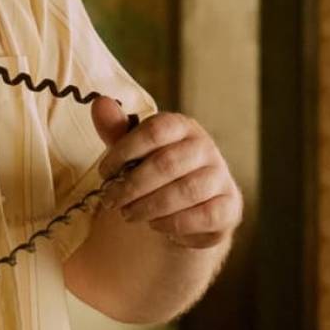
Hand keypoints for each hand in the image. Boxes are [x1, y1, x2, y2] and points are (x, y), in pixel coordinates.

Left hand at [92, 99, 241, 248]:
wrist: (190, 207)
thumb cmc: (157, 172)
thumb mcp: (134, 150)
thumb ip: (117, 130)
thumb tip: (100, 103)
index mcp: (182, 126)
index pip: (155, 130)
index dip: (124, 151)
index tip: (104, 172)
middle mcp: (206, 147)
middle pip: (167, 163)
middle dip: (133, 186)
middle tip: (111, 201)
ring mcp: (221, 177)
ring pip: (185, 191)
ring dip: (150, 207)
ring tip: (128, 215)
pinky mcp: (230, 207)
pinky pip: (204, 217)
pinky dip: (174, 224)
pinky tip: (156, 225)